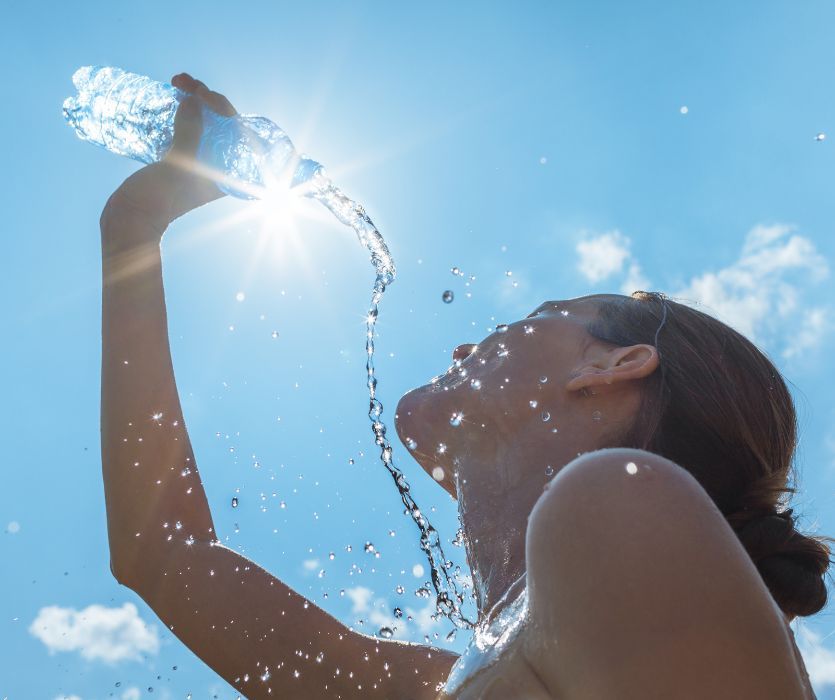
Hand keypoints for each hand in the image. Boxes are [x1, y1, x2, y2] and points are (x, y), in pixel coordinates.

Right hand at [101, 73, 238, 236]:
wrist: (130, 219)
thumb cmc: (158, 200)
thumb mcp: (178, 166)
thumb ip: (190, 134)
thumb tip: (195, 100)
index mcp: (228, 173)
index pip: (239, 133)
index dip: (224, 108)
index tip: (203, 94)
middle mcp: (217, 166)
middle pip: (222, 124)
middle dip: (207, 98)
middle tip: (184, 81)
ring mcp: (197, 161)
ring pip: (203, 122)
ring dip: (193, 99)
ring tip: (176, 81)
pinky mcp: (178, 157)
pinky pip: (186, 127)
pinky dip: (180, 110)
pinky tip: (170, 96)